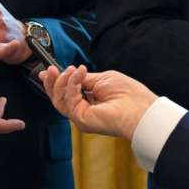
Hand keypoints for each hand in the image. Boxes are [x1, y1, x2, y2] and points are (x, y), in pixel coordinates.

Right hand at [40, 65, 155, 138]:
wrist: (140, 109)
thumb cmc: (128, 95)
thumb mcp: (102, 79)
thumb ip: (83, 79)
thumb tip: (70, 72)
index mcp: (89, 102)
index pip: (66, 93)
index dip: (55, 82)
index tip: (48, 70)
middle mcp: (83, 111)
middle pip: (58, 98)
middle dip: (52, 82)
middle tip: (50, 69)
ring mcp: (81, 116)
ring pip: (59, 100)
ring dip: (62, 81)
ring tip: (72, 70)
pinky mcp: (81, 119)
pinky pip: (68, 100)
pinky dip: (71, 84)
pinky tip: (78, 74)